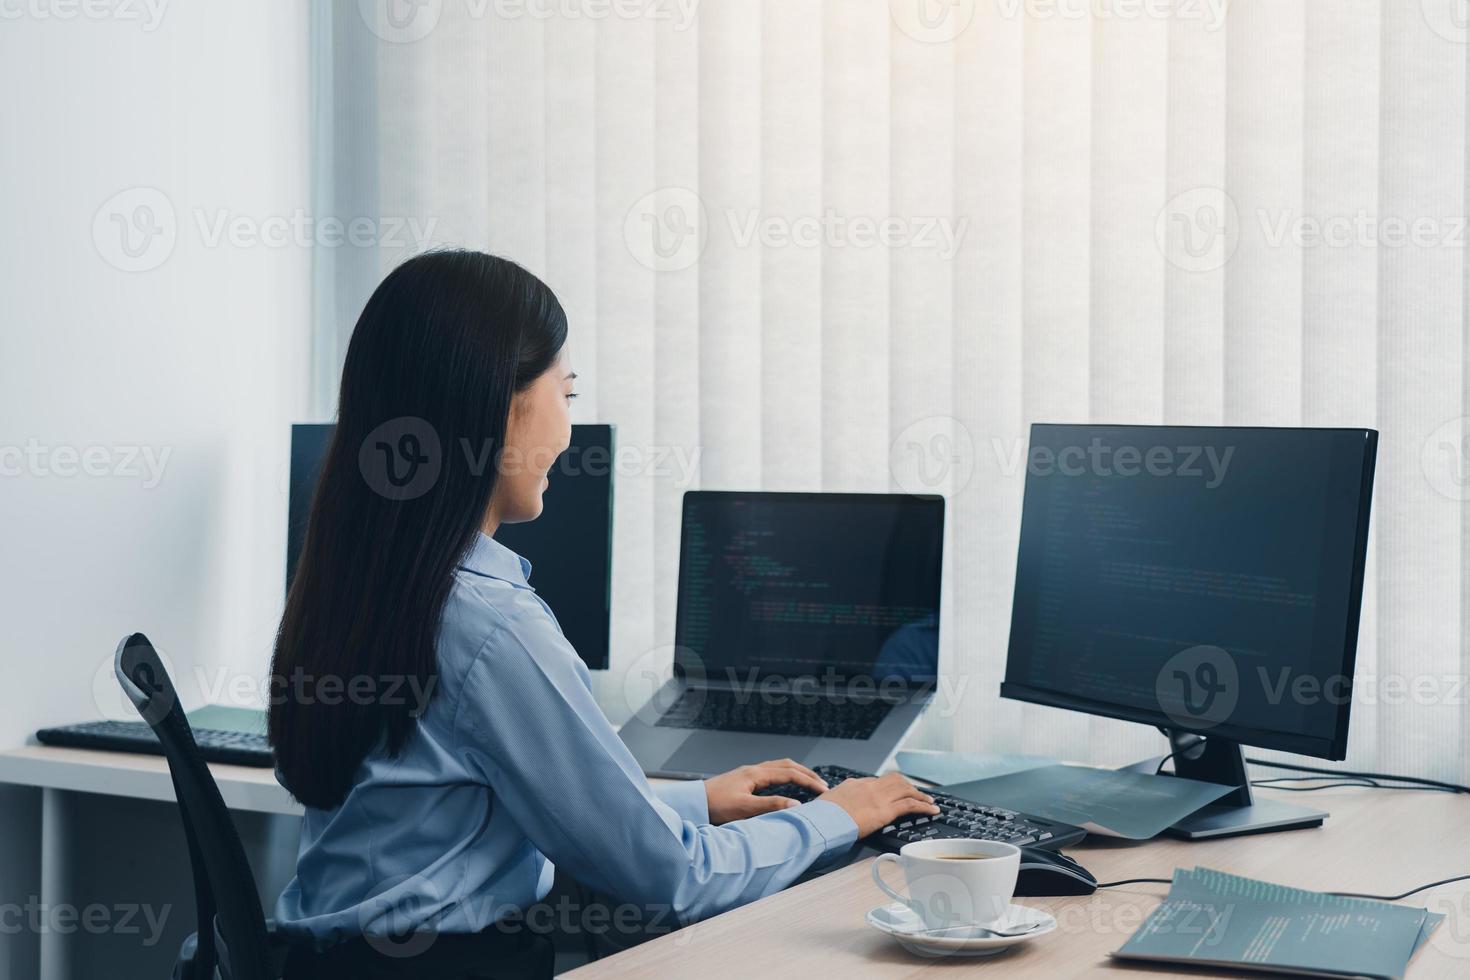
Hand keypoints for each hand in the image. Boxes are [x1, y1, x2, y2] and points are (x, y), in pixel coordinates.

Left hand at [703, 759, 829, 823]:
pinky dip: (785, 776)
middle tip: (822, 785)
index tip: (824, 790)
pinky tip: (785, 786)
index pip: (790, 773)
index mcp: (756, 773)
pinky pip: (771, 772)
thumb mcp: (744, 808)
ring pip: (779, 767)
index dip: (809, 781)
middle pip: (787, 765)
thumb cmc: (715, 806)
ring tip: (809, 782)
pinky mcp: (743, 780)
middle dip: (807, 774)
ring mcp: (748, 773)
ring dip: (796, 773)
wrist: (693, 803)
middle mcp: (753, 770)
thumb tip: (796, 805)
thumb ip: (771, 805)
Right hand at [817, 772, 938, 836]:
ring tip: (929, 801)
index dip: (888, 787)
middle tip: (917, 793)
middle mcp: (869, 787)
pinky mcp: (885, 810)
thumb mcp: (825, 803)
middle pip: (895, 780)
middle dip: (908, 786)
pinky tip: (932, 810)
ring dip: (920, 794)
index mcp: (854, 784)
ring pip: (906, 789)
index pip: (876, 781)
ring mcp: (878, 797)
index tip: (894, 792)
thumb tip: (831, 807)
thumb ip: (834, 802)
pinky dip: (924, 806)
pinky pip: (910, 804)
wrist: (821, 820)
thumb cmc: (820, 816)